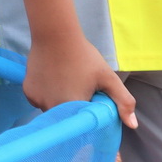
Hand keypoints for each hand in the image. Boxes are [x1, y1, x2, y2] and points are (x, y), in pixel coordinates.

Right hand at [23, 34, 137, 128]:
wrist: (55, 35)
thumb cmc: (84, 56)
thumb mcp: (108, 77)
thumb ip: (123, 102)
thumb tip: (133, 126)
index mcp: (72, 107)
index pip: (82, 125)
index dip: (87, 116)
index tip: (90, 101)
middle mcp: (51, 108)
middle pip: (66, 118)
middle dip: (73, 110)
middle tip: (79, 90)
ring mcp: (37, 100)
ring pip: (51, 110)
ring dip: (58, 103)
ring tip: (65, 83)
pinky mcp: (28, 92)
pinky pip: (39, 101)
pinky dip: (46, 96)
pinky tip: (52, 80)